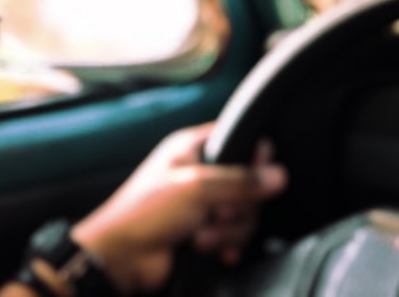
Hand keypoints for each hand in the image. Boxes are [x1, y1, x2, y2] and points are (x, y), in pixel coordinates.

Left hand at [71, 122, 287, 293]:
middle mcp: (200, 173)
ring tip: (203, 237)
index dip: (253, 156)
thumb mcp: (195, 189)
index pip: (238, 138)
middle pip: (248, 182)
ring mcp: (203, 204)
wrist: (122, 258)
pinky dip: (228, 245)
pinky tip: (216, 251)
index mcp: (192, 147)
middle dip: (237, 206)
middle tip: (218, 214)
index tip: (256, 176)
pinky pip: (234, 235)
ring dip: (228, 231)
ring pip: (243, 213)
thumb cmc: (143, 214)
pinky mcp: (205, 231)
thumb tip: (276, 174)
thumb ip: (239, 181)